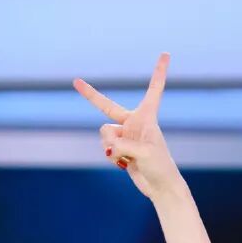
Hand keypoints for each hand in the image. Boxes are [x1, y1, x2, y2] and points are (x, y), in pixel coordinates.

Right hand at [72, 52, 182, 201]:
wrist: (161, 188)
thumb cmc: (160, 167)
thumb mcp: (143, 153)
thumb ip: (122, 146)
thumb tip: (107, 147)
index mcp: (147, 117)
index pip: (154, 89)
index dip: (160, 71)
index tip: (165, 54)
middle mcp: (134, 123)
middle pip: (106, 107)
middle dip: (90, 95)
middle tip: (75, 81)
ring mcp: (126, 137)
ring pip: (103, 134)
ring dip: (110, 146)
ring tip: (125, 157)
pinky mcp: (120, 150)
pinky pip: (106, 148)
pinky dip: (111, 156)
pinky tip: (124, 165)